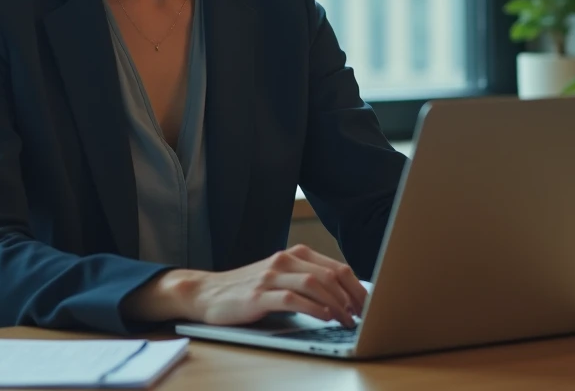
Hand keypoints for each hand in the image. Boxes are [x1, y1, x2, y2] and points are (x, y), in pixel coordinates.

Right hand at [124, 245, 367, 327]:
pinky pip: (292, 298)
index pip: (336, 267)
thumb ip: (306, 281)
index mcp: (294, 254)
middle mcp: (284, 260)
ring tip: (346, 320)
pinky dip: (313, 308)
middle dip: (352, 297)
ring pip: (315, 284)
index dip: (357, 287)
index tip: (368, 305)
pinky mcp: (258, 294)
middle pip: (330, 274)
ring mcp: (270, 276)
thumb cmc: (247, 289)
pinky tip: (325, 318)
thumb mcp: (280, 278)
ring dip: (336, 304)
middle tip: (363, 316)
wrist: (206, 292)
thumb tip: (344, 298)